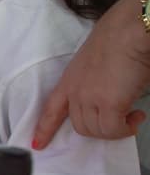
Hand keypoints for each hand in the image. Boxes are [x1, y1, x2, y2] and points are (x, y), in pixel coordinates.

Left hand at [33, 0, 149, 148]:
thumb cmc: (120, 38)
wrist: (130, 30)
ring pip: (96, 131)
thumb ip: (97, 83)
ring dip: (117, 130)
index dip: (44, 129)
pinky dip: (126, 129)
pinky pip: (114, 130)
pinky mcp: (109, 103)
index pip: (51, 109)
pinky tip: (137, 116)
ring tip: (132, 117)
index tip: (36, 144)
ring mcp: (89, 98)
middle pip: (80, 127)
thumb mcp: (98, 64)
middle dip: (102, 129)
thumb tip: (113, 96)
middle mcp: (75, 91)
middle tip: (122, 120)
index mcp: (70, 80)